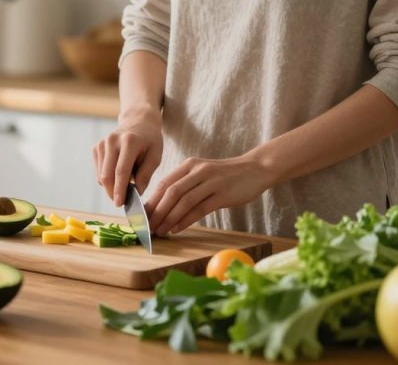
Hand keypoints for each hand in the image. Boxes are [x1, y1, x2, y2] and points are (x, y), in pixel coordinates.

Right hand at [92, 112, 162, 206]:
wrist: (138, 121)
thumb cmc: (150, 140)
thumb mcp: (156, 156)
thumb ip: (146, 174)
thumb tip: (136, 193)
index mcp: (129, 141)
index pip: (121, 171)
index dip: (120, 190)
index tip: (120, 204)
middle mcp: (112, 141)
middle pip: (107, 175)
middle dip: (112, 192)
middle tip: (121, 202)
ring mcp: (102, 143)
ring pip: (101, 175)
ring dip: (110, 186)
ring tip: (125, 185)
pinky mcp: (96, 147)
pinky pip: (98, 170)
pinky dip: (107, 178)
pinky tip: (117, 175)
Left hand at [144, 153, 278, 236]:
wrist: (256, 169)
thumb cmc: (226, 175)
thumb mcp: (202, 173)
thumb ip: (185, 184)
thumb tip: (163, 204)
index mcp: (190, 165)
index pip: (164, 183)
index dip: (151, 200)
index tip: (141, 215)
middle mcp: (198, 171)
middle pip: (171, 192)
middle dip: (157, 212)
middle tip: (148, 227)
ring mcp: (211, 182)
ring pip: (184, 201)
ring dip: (169, 218)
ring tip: (159, 231)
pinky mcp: (223, 194)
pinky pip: (200, 209)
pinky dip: (185, 220)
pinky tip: (176, 229)